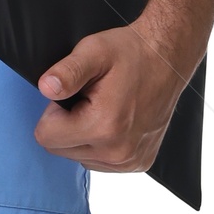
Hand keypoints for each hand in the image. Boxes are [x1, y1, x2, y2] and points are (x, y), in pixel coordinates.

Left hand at [32, 20, 195, 173]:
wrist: (167, 59)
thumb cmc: (131, 53)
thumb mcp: (94, 51)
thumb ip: (67, 72)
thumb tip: (46, 87)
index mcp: (103, 127)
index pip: (45, 137)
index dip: (52, 112)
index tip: (73, 95)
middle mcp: (118, 151)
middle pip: (60, 150)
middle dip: (66, 125)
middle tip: (89, 100)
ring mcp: (130, 161)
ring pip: (78, 157)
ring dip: (83, 135)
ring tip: (103, 109)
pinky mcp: (138, 162)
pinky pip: (99, 161)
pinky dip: (99, 143)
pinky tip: (114, 121)